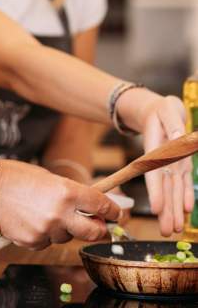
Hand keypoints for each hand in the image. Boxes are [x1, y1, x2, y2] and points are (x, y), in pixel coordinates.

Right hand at [0, 160, 120, 249]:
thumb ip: (70, 192)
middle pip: (94, 232)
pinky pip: (48, 242)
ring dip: (66, 228)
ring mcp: (46, 231)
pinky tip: (32, 219)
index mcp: (66, 191)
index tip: (117, 212)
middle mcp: (60, 213)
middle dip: (99, 229)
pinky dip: (46, 233)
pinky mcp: (33, 243)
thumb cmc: (14, 176)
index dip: (113, 210)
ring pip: (68, 237)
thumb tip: (89, 205)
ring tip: (46, 211)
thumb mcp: (48, 178)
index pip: (101, 205)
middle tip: (98, 224)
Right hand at [139, 95, 193, 234]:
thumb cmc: (161, 109)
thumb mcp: (167, 110)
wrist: (158, 110)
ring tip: (173, 229)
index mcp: (154, 148)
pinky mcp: (180, 164)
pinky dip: (185, 196)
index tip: (157, 209)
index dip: (156, 192)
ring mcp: (171, 163)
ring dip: (174, 209)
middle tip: (165, 231)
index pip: (154, 173)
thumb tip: (179, 137)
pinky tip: (187, 210)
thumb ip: (172, 123)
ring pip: (173, 189)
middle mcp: (162, 160)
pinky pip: (183, 182)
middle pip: (163, 188)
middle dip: (165, 210)